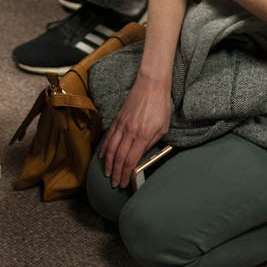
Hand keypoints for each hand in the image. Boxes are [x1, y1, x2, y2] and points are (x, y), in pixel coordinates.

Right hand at [99, 74, 171, 188]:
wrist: (151, 84)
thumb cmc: (161, 105)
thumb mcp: (163, 127)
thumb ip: (152, 142)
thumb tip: (143, 154)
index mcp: (143, 136)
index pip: (130, 161)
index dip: (125, 174)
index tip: (124, 183)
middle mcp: (130, 132)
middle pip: (118, 157)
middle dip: (115, 173)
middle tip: (114, 183)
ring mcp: (122, 125)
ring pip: (111, 148)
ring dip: (108, 163)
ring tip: (107, 173)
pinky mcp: (118, 118)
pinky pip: (109, 136)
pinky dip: (104, 148)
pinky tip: (103, 155)